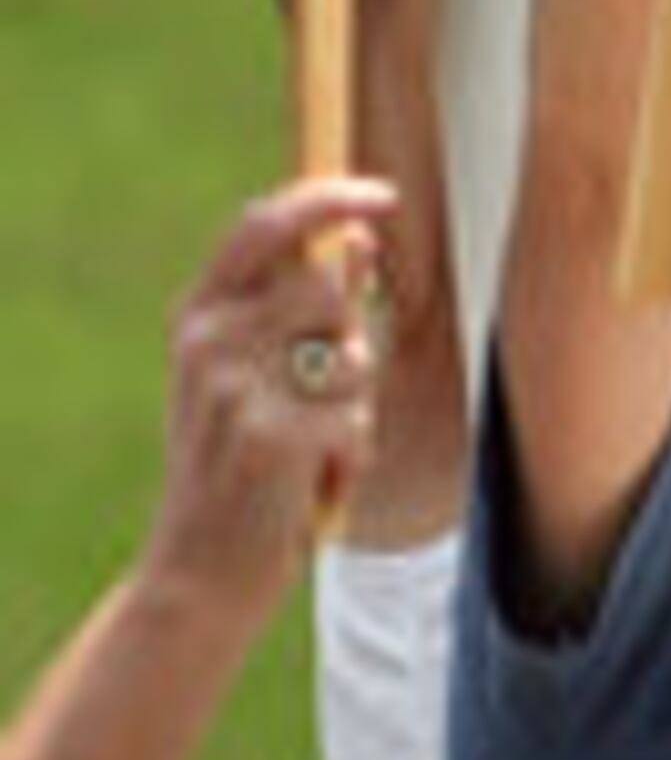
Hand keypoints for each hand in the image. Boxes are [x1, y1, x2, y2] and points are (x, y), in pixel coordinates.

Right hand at [142, 175, 397, 611]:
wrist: (203, 564)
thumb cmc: (239, 464)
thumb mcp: (254, 377)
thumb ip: (300, 309)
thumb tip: (357, 242)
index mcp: (198, 315)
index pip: (263, 226)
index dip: (328, 200)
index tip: (384, 195)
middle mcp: (208, 341)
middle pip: (324, 289)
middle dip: (348, 338)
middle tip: (316, 398)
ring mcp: (238, 387)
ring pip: (351, 356)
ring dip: (352, 405)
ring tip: (311, 445)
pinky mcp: (275, 436)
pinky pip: (357, 420)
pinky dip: (350, 455)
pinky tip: (311, 482)